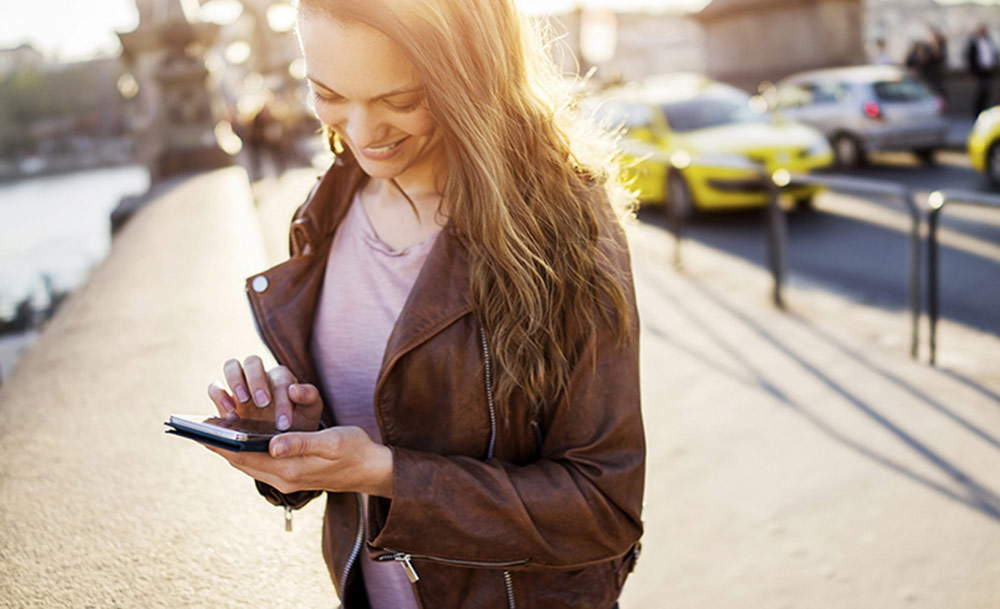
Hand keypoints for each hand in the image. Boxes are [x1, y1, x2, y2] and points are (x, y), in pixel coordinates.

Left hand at [204, 426, 394, 497]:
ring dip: (233, 450)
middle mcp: (284, 479)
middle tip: (199, 430)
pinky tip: (242, 441)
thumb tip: (271, 444)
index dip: (222, 444)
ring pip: (251, 464)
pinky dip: (248, 452)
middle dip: (221, 447)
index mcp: (290, 471)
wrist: (373, 469)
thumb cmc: (354, 450)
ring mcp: (288, 479)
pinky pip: (262, 464)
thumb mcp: (331, 442)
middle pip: (243, 462)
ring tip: (214, 434)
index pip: (246, 458)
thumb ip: (300, 443)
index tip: (201, 432)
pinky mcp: (293, 475)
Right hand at [207, 356, 322, 431]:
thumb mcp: (310, 412)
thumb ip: (310, 398)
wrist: (282, 439)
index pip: (280, 379)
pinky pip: (215, 387)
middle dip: (257, 381)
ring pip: (232, 366)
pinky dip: (219, 395)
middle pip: (253, 362)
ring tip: (242, 402)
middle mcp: (259, 376)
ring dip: (235, 381)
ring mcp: (240, 385)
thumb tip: (294, 389)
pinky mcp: (224, 398)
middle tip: (262, 403)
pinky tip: (229, 413)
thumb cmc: (299, 422)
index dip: (282, 400)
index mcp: (282, 377)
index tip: (284, 423)